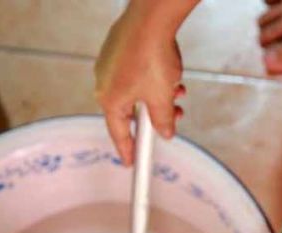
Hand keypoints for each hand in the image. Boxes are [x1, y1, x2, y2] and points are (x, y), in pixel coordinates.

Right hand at [95, 4, 185, 164]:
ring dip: (158, 97)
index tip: (131, 163)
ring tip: (177, 94)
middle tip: (170, 121)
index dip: (128, 150)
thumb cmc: (151, 58)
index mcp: (109, 100)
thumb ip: (163, 121)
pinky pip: (135, 74)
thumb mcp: (162, 99)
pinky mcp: (117, 50)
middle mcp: (104, 83)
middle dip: (153, 117)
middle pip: (130, 112)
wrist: (151, 20)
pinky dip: (152, 80)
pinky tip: (171, 77)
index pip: (119, 133)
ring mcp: (109, 65)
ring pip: (136, 91)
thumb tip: (164, 132)